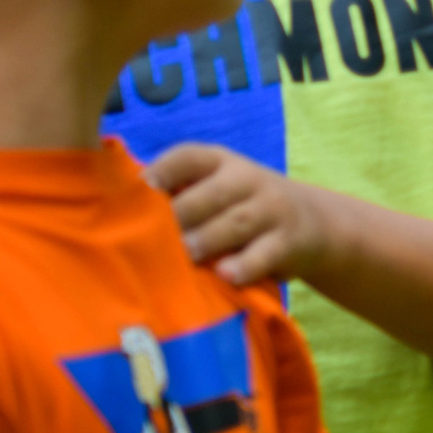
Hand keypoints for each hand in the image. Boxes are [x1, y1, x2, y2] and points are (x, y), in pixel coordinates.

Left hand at [148, 144, 331, 286]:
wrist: (313, 222)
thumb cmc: (242, 207)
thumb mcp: (217, 187)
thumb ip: (179, 193)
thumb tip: (119, 208)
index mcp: (220, 162)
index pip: (189, 157)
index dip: (163, 170)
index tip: (140, 189)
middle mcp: (247, 179)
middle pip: (212, 193)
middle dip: (182, 215)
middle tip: (152, 238)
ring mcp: (271, 210)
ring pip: (236, 223)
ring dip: (207, 240)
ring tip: (184, 256)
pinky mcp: (288, 242)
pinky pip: (265, 253)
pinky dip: (245, 265)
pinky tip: (226, 275)